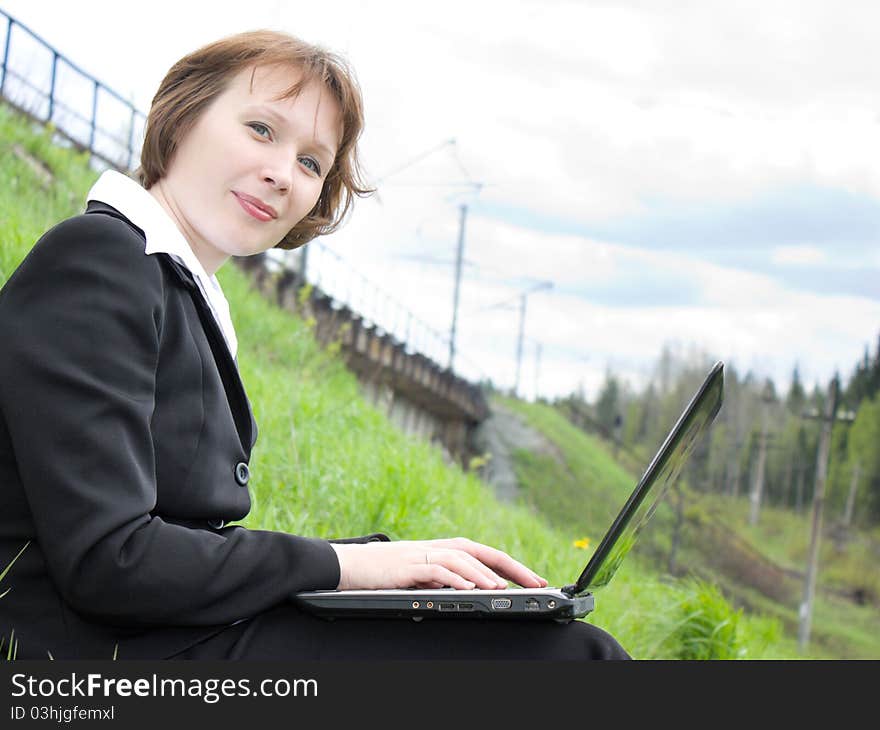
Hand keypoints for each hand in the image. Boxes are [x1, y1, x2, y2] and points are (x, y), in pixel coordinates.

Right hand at [330, 537, 548, 590]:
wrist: (345, 566)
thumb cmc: (380, 574)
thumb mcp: (417, 578)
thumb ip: (442, 580)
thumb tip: (471, 590)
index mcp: (440, 550)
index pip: (483, 554)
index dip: (510, 565)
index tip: (534, 579)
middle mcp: (434, 548)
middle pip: (480, 551)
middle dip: (511, 566)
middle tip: (536, 581)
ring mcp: (420, 554)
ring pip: (460, 557)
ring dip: (484, 573)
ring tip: (503, 588)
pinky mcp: (405, 565)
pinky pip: (435, 568)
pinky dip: (453, 576)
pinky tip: (468, 587)